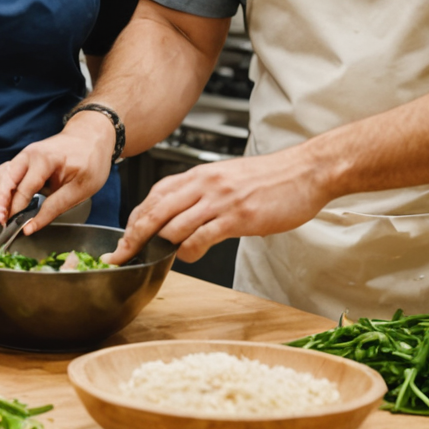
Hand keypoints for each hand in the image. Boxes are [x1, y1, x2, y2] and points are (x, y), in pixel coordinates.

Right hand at [0, 118, 114, 235]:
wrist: (91, 137)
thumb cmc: (90, 161)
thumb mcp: (80, 189)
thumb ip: (53, 208)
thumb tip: (30, 227)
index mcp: (44, 159)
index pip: (22, 188)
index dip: (14, 210)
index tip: (10, 227)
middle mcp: (27, 155)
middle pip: (2, 180)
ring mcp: (22, 156)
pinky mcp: (21, 161)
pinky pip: (3, 176)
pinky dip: (0, 192)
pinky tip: (3, 207)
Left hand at [110, 148, 328, 264]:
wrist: (306, 171)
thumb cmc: (271, 178)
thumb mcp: (227, 178)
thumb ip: (203, 193)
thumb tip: (181, 215)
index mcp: (200, 174)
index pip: (155, 194)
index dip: (136, 217)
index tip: (125, 236)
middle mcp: (205, 184)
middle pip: (155, 211)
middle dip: (134, 236)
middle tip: (122, 255)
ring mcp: (220, 200)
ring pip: (174, 225)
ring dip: (161, 246)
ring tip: (158, 257)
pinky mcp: (239, 216)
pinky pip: (202, 236)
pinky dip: (189, 250)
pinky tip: (188, 256)